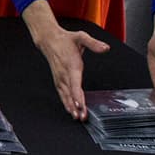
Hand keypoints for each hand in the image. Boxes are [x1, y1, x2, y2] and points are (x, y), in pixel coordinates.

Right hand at [24, 0, 106, 121]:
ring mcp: (60, 78)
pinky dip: (66, 103)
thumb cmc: (65, 40)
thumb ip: (94, 43)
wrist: (49, 40)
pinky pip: (62, 94)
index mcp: (71, 65)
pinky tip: (70, 110)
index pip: (74, 82)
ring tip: (77, 117)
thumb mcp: (81, 37)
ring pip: (65, 95)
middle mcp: (64, 74)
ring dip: (70, 107)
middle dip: (75, 106)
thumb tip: (105, 48)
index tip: (80, 104)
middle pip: (70, 93)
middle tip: (81, 116)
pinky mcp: (58, 80)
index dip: (76, 95)